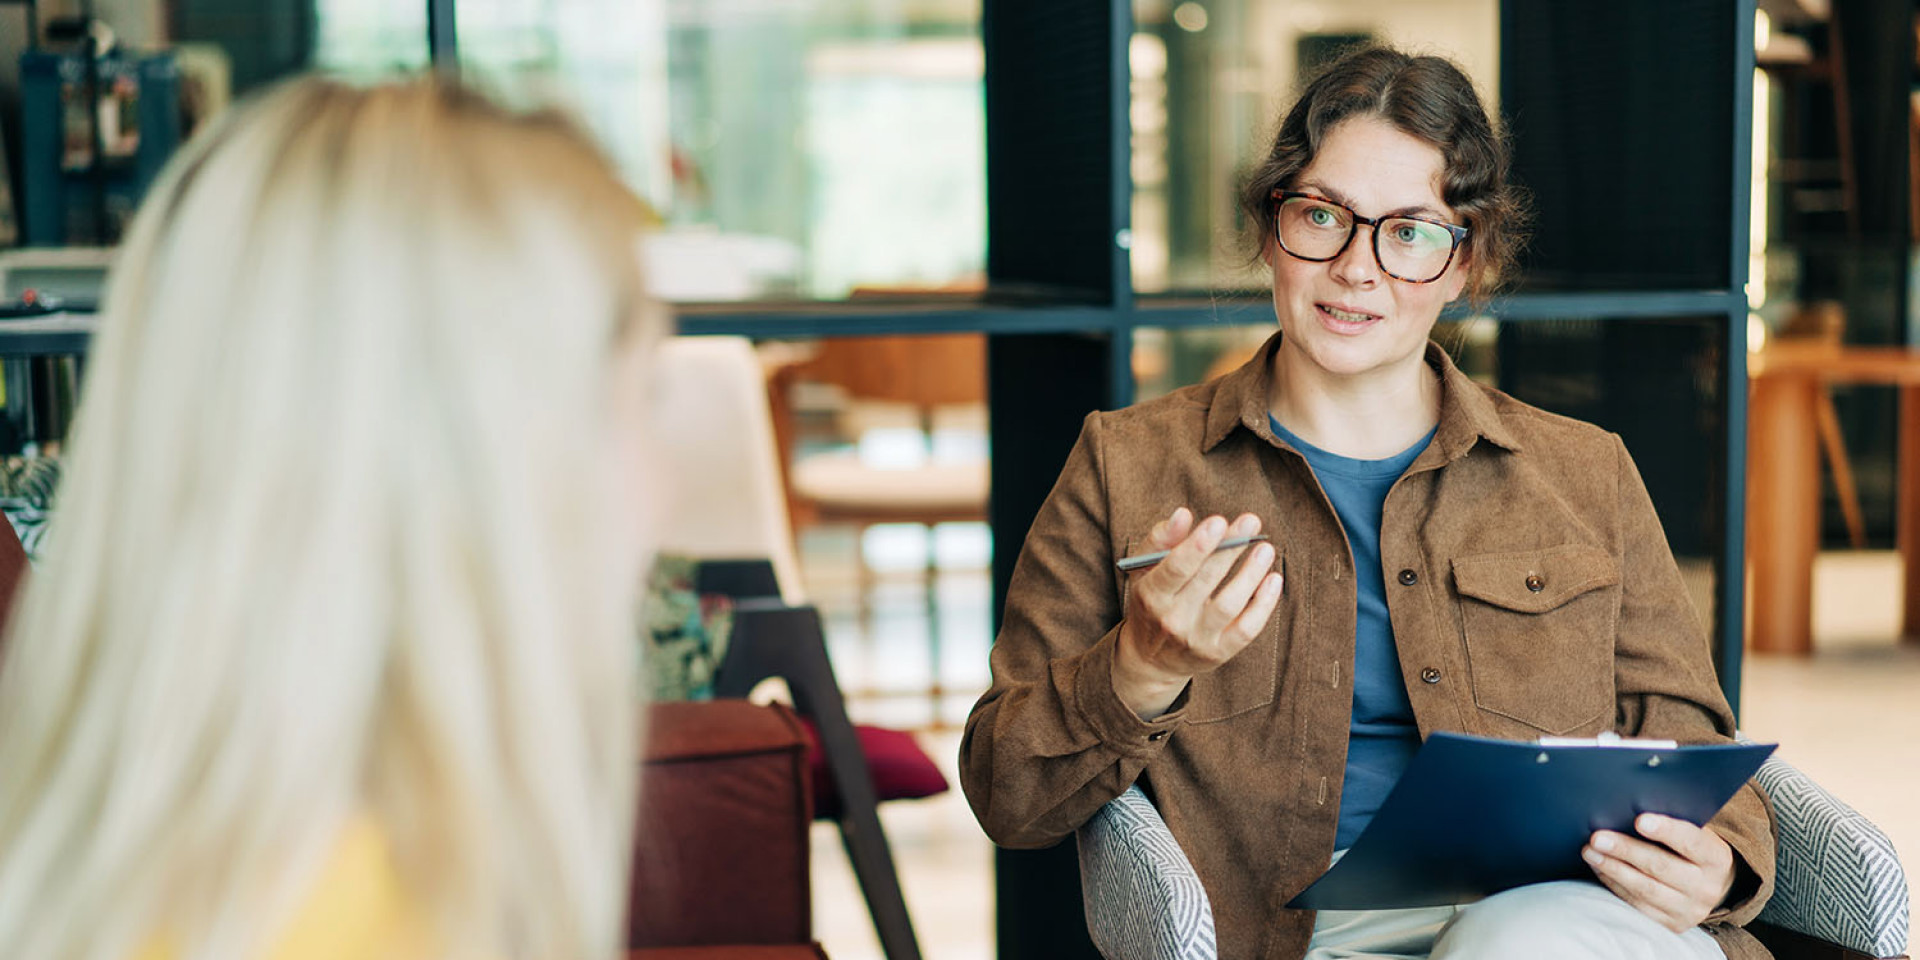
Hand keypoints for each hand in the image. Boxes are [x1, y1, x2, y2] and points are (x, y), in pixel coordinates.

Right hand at [1113, 508, 1281, 718]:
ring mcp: (1196, 639)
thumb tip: (1183, 514)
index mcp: (1151, 594)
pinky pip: (1246, 629)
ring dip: (1250, 574)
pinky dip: (1263, 605)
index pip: (1175, 569)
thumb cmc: (1151, 602)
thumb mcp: (1144, 570)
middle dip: (1230, 548)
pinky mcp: (1218, 653)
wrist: (1150, 658)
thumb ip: (1161, 539)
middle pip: (1206, 580)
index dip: (1198, 545)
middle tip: (1251, 521)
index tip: (1219, 521)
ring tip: (1265, 549)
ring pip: (1229, 605)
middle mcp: (1172, 619)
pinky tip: (1273, 579)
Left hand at [1583, 813, 1736, 932]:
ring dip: (1612, 868)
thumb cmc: (1690, 847)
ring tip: (1589, 852)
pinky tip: (1599, 868)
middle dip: (1626, 850)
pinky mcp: (1671, 924)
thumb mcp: (1693, 832)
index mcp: (1716, 858)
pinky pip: (1638, 904)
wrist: (1707, 885)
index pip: (1691, 841)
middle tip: (1597, 837)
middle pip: (1661, 866)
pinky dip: (1614, 884)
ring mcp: (1689, 909)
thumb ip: (1671, 821)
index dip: (1666, 830)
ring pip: (1645, 888)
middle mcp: (1707, 887)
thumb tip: (1629, 805)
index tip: (1639, 819)